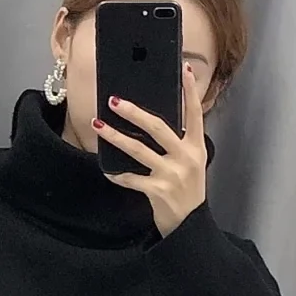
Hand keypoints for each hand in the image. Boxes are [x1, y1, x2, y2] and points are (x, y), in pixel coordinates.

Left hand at [93, 64, 207, 237]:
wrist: (190, 226)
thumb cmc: (187, 191)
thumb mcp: (191, 164)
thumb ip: (179, 143)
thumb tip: (151, 121)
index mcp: (197, 148)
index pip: (195, 114)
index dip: (190, 91)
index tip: (183, 69)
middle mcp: (187, 158)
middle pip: (158, 127)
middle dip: (133, 112)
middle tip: (114, 100)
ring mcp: (172, 175)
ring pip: (139, 150)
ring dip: (115, 136)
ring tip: (98, 125)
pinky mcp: (158, 191)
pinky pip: (131, 178)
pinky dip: (117, 174)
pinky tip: (106, 168)